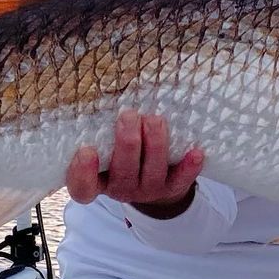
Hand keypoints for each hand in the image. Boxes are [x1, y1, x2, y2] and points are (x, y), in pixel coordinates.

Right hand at [65, 109, 203, 218]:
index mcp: (98, 181)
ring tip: (155, 119)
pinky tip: (196, 152)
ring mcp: (148, 190)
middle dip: (127, 143)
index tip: (86, 150)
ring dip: (154, 145)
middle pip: (122, 171)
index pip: (82, 187)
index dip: (82, 172)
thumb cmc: (121, 155)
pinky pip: (181, 180)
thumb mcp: (105, 148)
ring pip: (152, 172)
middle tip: (129, 115)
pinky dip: (189, 167)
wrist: (153, 184)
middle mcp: (121, 188)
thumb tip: (103, 87)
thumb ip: (100, 130)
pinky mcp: (172, 189)